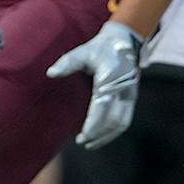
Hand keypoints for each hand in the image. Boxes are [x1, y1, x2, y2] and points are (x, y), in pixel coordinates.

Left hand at [46, 19, 144, 149]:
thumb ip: (67, 63)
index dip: (93, 125)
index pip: (102, 109)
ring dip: (107, 136)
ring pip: (122, 123)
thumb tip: (50, 73)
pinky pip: (125, 119)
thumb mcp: (83, 51)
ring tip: (91, 143)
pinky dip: (114, 130)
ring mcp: (130, 95)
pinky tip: (101, 135)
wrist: (125, 40)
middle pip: (114, 121)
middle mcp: (123, 90)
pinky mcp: (132, 97)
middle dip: (99, 134)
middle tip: (82, 141)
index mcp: (110, 80)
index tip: (82, 136)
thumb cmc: (101, 47)